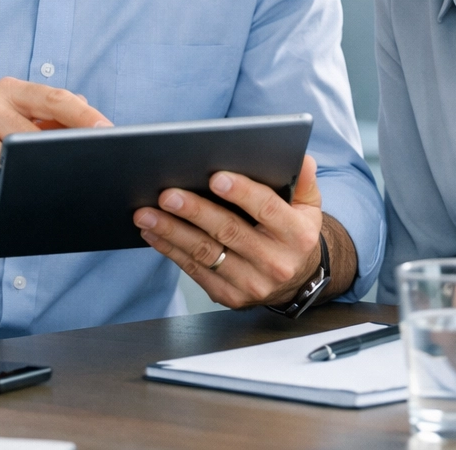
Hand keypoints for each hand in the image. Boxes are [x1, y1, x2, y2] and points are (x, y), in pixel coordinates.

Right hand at [0, 77, 109, 214]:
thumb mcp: (18, 132)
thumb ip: (52, 123)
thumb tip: (94, 120)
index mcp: (9, 90)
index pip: (55, 98)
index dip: (84, 116)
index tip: (109, 132)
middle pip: (33, 136)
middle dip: (45, 164)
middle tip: (48, 181)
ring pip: (8, 164)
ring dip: (10, 184)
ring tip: (0, 184)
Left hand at [134, 154, 324, 308]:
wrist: (296, 281)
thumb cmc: (295, 234)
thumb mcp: (309, 207)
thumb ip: (304, 181)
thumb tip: (302, 158)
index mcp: (298, 235)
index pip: (267, 209)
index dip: (242, 192)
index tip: (216, 177)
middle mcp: (276, 262)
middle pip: (229, 232)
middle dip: (195, 211)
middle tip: (167, 194)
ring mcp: (251, 283)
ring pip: (206, 253)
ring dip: (172, 232)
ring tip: (146, 214)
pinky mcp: (230, 297)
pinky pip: (195, 270)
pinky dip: (170, 251)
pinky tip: (153, 234)